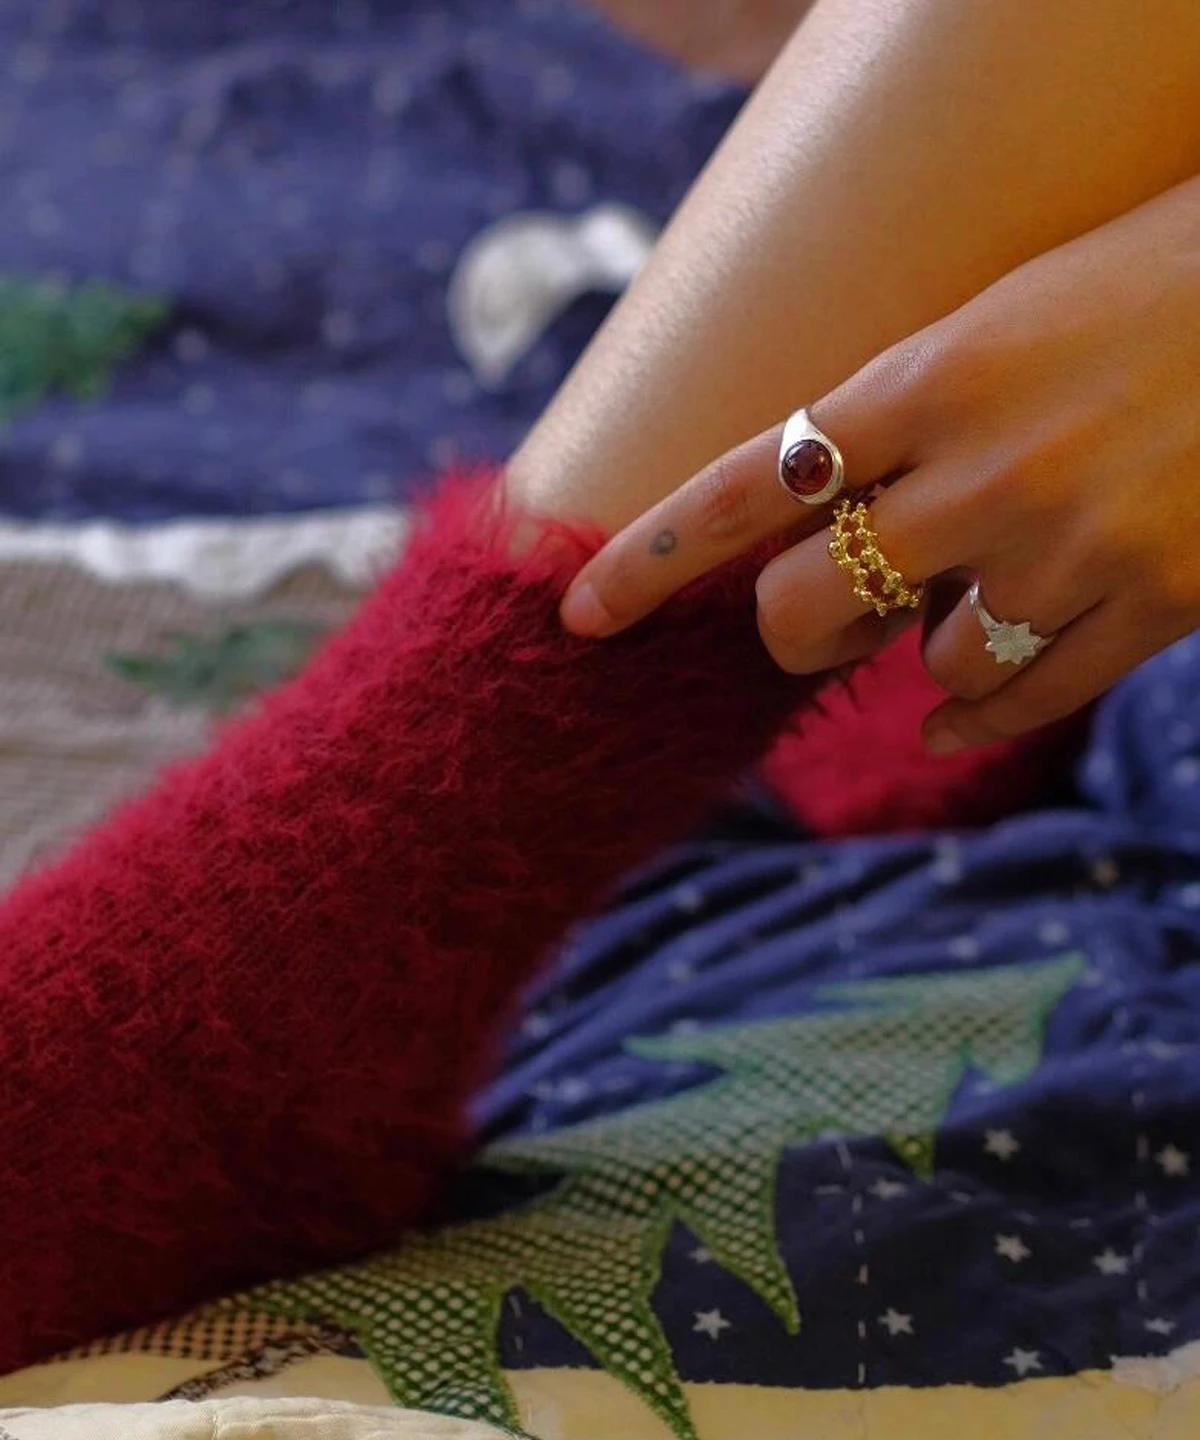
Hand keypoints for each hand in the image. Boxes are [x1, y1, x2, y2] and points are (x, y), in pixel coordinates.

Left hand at [560, 177, 1199, 753]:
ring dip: (925, 648)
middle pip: (803, 613)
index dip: (648, 558)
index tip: (580, 612)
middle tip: (826, 610)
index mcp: (929, 375)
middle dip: (795, 628)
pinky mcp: (1156, 604)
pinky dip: (975, 717)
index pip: (742, 485)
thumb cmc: (1147, 277)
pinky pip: (1021, 702)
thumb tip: (826, 524)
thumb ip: (900, 419)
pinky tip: (959, 716)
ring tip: (982, 587)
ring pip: (925, 668)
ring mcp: (1070, 547)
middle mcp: (984, 471)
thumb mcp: (995, 318)